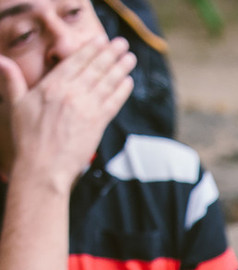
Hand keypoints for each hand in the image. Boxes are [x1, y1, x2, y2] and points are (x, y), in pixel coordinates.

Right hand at [0, 36, 134, 184]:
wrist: (43, 166)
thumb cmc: (28, 138)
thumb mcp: (16, 104)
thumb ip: (12, 80)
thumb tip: (0, 60)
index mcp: (52, 86)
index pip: (75, 62)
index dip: (90, 49)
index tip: (101, 40)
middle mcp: (71, 93)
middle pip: (95, 68)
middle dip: (110, 54)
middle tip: (122, 44)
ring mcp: (87, 108)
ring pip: (107, 82)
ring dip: (120, 68)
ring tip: (130, 58)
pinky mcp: (98, 123)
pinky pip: (114, 102)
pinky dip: (122, 90)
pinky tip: (128, 81)